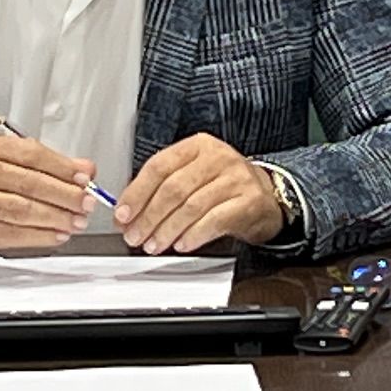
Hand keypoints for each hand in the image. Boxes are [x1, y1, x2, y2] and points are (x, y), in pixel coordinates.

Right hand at [0, 130, 96, 255]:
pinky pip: (10, 234)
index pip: (30, 153)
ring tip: (75, 221)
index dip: (62, 167)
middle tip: (86, 203)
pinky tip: (56, 235)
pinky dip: (38, 237)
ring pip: (20, 210)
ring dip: (54, 218)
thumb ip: (46, 163)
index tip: (85, 177)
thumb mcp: (5, 161)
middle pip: (27, 183)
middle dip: (64, 195)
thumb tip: (86, 169)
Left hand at [115, 132, 281, 254]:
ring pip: (191, 207)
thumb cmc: (223, 187)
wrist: (267, 197)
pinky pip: (214, 220)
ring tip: (154, 244)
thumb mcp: (194, 176)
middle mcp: (217, 157)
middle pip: (173, 188)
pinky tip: (181, 244)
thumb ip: (162, 189)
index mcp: (197, 146)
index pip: (159, 166)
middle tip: (134, 235)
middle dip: (149, 216)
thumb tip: (128, 213)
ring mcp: (235, 178)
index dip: (136, 192)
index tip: (123, 214)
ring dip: (167, 230)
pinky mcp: (248, 201)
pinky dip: (193, 235)